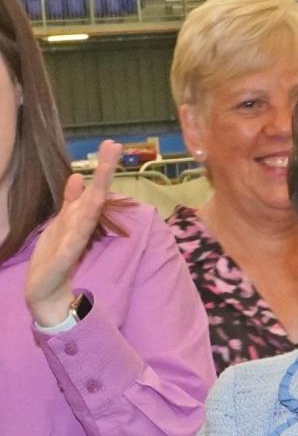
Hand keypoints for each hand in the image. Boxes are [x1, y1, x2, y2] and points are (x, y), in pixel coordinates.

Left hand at [25, 140, 121, 325]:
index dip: (102, 167)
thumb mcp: (60, 223)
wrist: (46, 292)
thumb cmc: (53, 257)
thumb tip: (78, 176)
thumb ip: (70, 202)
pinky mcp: (64, 259)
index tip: (111, 143)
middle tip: (114, 147)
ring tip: (103, 177)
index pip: (94, 188)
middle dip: (104, 173)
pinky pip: (73, 242)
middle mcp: (80, 227)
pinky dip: (79, 230)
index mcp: (78, 218)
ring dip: (95, 197)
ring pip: (87, 216)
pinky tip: (84, 216)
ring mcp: (74, 242)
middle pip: (96, 196)